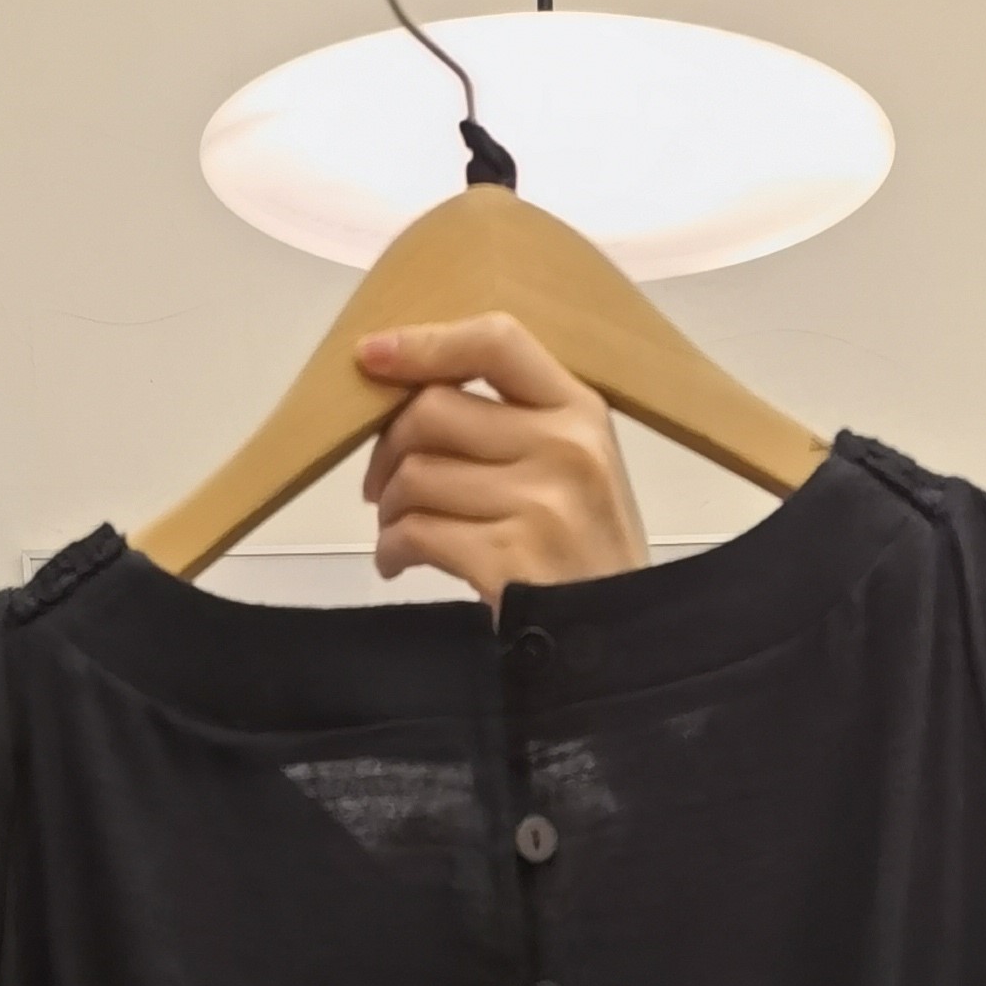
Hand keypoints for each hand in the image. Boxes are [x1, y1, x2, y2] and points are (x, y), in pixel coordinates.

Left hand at [357, 315, 645, 610]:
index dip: (424, 344)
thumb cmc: (588, 554)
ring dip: (387, 506)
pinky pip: (416, 534)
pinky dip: (391, 549)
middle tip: (379, 483)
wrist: (613, 643)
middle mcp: (564, 449)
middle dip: (388, 447)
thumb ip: (520, 423)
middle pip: (434, 411)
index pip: (495, 342)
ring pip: (416, 476)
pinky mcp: (508, 561)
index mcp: (581, 411)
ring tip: (394, 529)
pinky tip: (395, 562)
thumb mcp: (580, 468)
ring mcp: (538, 506)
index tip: (371, 357)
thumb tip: (416, 395)